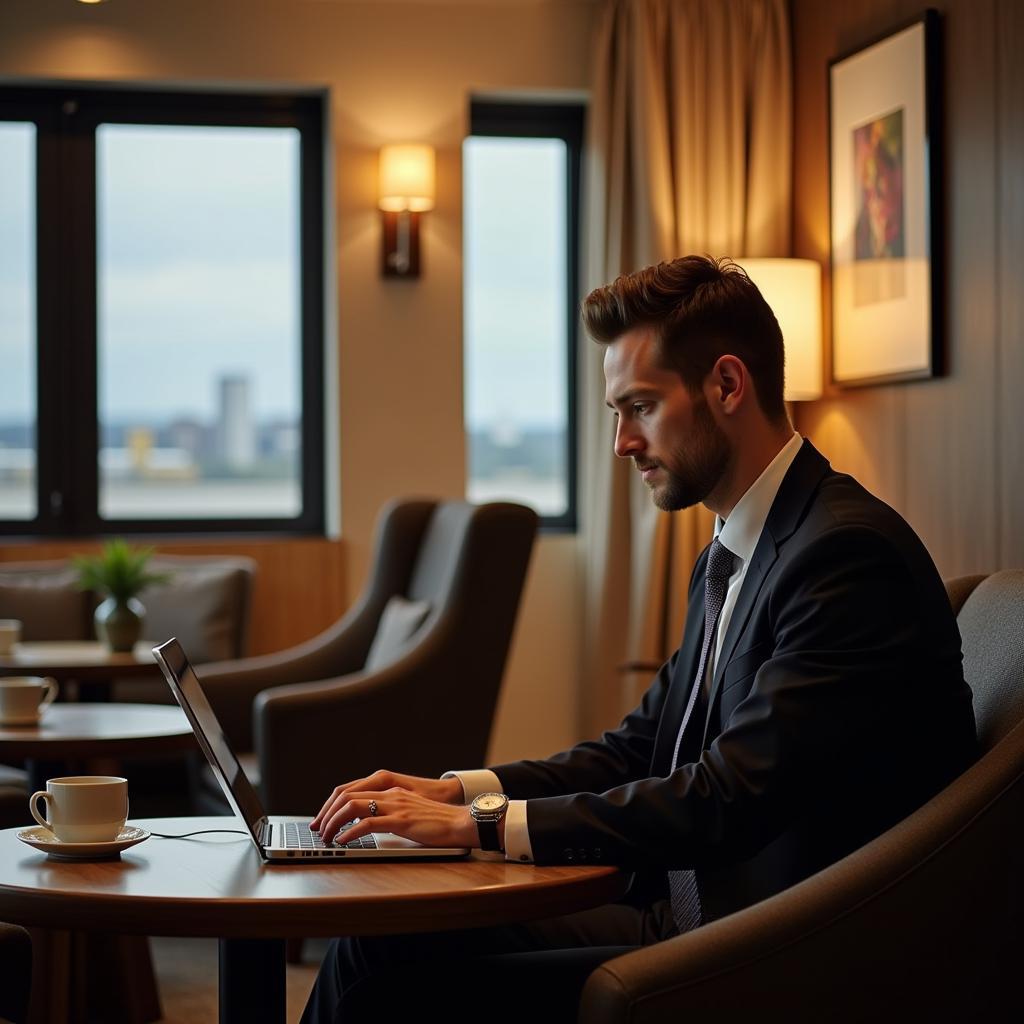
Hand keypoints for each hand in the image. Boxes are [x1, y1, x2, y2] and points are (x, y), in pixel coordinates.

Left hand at [310, 770, 463, 831]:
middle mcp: (390, 793)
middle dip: (326, 813)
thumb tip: (366, 824)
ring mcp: (396, 805)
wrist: (461, 821)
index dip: (331, 804)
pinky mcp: (402, 820)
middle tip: (317, 830)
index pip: (351, 790)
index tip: (321, 819)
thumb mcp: (409, 812)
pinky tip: (343, 841)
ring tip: (326, 837)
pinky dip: (350, 833)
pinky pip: (368, 823)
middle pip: (346, 795)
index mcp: (391, 790)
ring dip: (334, 823)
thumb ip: (389, 813)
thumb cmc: (438, 822)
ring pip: (353, 806)